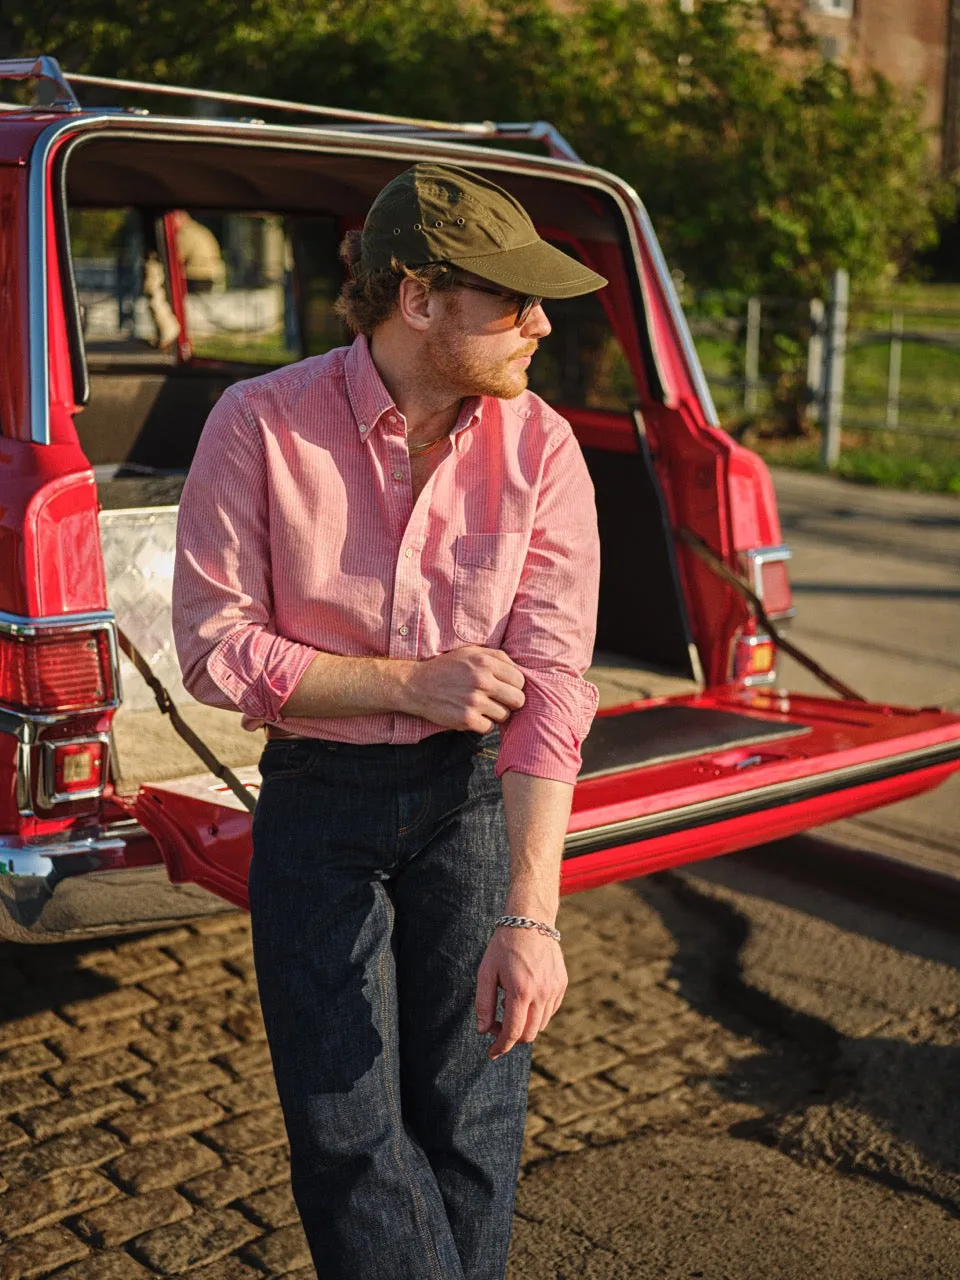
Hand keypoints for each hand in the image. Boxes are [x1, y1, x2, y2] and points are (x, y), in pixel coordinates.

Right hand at [403, 646, 524, 732]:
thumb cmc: (447, 667)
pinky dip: (483, 724)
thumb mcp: (471, 652)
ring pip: (505, 715)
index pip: (520, 680)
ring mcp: (474, 701)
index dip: (515, 685)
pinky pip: (489, 727)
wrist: (417, 685)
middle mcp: (482, 681)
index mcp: (485, 662)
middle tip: (499, 701)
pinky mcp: (465, 719)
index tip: (505, 688)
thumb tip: (521, 670)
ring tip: (482, 707)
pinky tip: (472, 715)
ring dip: (496, 714)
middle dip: (511, 702)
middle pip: (518, 700)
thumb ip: (497, 657)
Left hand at [474, 925, 566, 1059]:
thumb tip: (483, 1030)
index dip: (500, 1046)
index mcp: (521, 991)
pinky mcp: (561, 984)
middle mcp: (542, 993)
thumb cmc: (504, 945)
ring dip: (524, 1024)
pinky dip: (536, 1013)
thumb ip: (483, 1003)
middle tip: (496, 1023)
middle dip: (511, 1036)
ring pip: (540, 1024)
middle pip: (528, 1034)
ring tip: (510, 1002)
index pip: (513, 1032)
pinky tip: (524, 997)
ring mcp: (555, 989)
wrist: (530, 920)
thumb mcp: (486, 972)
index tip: (491, 1052)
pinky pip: (550, 1011)